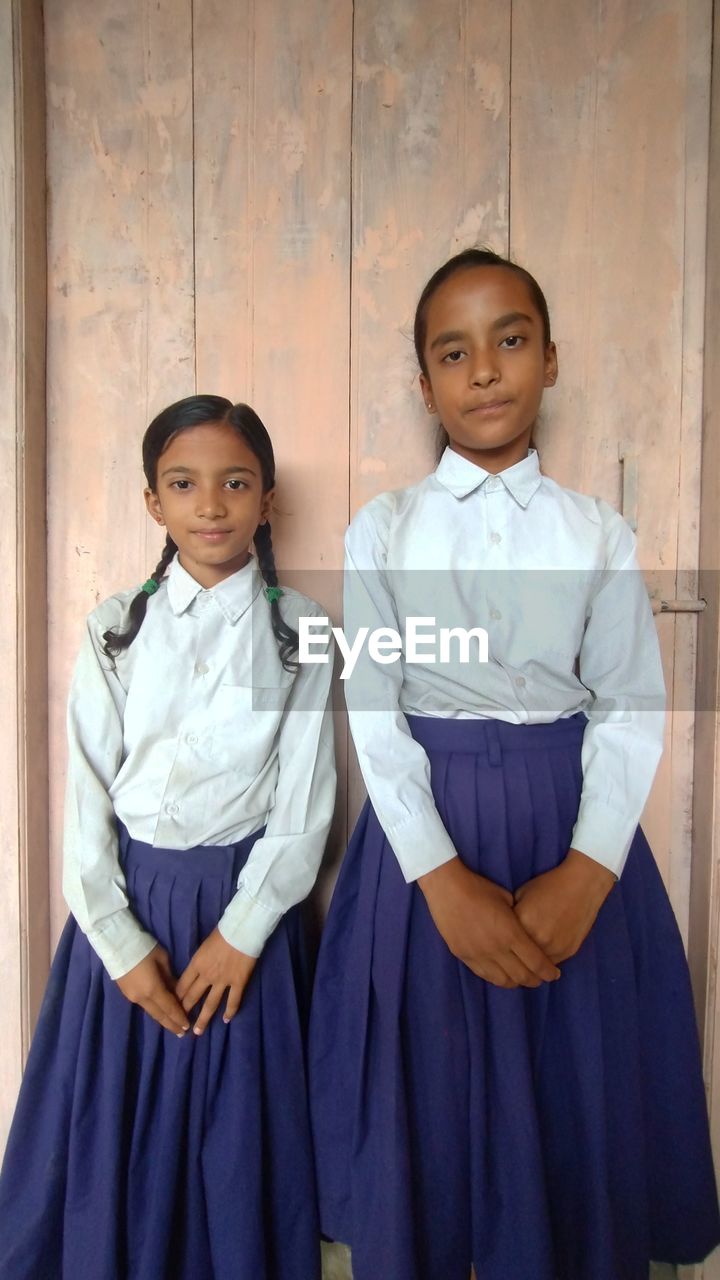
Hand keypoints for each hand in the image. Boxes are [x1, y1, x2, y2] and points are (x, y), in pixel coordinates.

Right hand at [116, 944, 189, 1035]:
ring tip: (172, 1026)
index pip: (170, 1008)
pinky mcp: (126, 994)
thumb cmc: (143, 948)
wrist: (116, 945)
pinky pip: (144, 1006)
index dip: (179, 1017)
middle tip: (181, 1033)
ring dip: (162, 1020)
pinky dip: (154, 1012)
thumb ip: (170, 978)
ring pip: (151, 1012)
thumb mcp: (162, 960)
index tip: (187, 1026)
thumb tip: (177, 990)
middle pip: (160, 1015)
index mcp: (153, 989)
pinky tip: (159, 1013)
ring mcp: (132, 997)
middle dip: (171, 1024)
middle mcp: (142, 998)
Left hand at [176, 928, 256, 1035]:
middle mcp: (207, 975)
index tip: (172, 1007)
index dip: (176, 998)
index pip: (182, 985)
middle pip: (192, 997)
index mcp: (196, 964)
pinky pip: (233, 1000)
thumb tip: (197, 970)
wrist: (243, 930)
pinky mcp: (238, 982)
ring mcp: (223, 981)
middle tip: (180, 1023)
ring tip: (197, 1031)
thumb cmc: (223, 932)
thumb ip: (199, 960)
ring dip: (203, 1019)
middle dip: (185, 1011)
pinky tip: (226, 1020)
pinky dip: (230, 1011)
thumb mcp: (204, 945)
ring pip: (210, 1004)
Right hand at [418, 857, 560, 988]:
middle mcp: (496, 949)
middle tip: (541, 978)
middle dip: (536, 980)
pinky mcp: (464, 956)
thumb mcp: (507, 898)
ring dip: (516, 982)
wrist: (447, 888)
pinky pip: (484, 975)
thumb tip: (528, 929)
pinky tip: (502, 974)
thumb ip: (519, 918)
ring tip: (522, 978)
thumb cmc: (480, 888)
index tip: (554, 974)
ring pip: (503, 980)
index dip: (548, 971)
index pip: (536, 962)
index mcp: (511, 933)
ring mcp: (479, 955)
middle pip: (522, 976)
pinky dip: (497, 978)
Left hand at [513, 848, 615, 963]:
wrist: (581, 885)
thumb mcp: (522, 894)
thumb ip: (512, 916)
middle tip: (511, 954)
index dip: (502, 941)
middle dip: (515, 955)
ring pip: (536, 966)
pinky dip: (545, 960)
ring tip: (526, 957)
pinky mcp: (568, 952)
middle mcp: (538, 939)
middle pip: (519, 956)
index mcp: (522, 923)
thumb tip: (504, 931)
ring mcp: (554, 948)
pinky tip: (542, 953)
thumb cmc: (549, 885)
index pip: (505, 941)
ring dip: (531, 962)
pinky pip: (551, 964)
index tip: (500, 941)